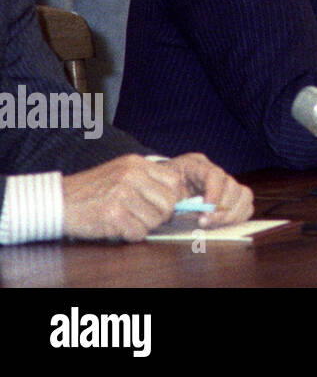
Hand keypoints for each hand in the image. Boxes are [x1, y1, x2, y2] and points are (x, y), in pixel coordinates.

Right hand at [62, 154, 186, 241]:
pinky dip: (131, 235)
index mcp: (136, 163)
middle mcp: (131, 175)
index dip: (173, 198)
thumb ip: (146, 180)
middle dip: (161, 215)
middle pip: (169, 202)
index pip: (174, 181)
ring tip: (128, 221)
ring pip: (156, 219)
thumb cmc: (91, 190)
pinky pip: (138, 232)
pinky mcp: (112, 213)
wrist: (58, 200)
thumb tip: (177, 197)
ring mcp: (122, 194)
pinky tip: (118, 228)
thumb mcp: (121, 172)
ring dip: (144, 226)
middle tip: (146, 218)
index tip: (163, 206)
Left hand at [166, 152, 253, 228]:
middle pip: (233, 186)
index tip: (206, 213)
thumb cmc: (160, 188)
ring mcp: (225, 183)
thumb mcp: (163, 191)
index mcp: (196, 165)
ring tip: (214, 224)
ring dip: (231, 214)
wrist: (158, 186)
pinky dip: (238, 216)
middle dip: (222, 209)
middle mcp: (215, 172)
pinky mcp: (230, 196)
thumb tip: (192, 213)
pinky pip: (245, 205)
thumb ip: (176, 200)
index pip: (215, 175)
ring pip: (244, 195)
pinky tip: (222, 223)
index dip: (214, 194)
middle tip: (206, 222)